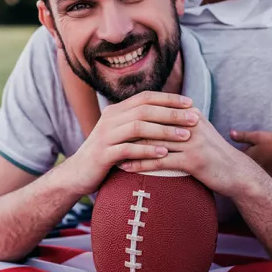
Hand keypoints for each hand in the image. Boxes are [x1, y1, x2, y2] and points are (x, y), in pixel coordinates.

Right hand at [60, 91, 199, 195]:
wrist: (78, 174)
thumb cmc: (107, 154)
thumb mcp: (122, 134)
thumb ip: (138, 123)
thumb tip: (169, 115)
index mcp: (116, 111)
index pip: (145, 97)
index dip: (169, 98)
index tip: (190, 103)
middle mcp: (109, 119)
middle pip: (144, 109)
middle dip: (172, 113)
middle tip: (194, 118)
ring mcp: (104, 136)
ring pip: (138, 127)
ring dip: (164, 130)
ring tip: (185, 136)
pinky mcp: (102, 154)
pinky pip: (128, 149)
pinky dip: (148, 150)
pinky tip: (165, 153)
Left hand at [120, 110, 255, 196]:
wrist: (236, 173)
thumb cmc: (212, 153)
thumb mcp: (197, 130)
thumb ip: (177, 120)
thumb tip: (153, 113)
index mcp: (190, 113)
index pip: (156, 109)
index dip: (133, 115)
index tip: (112, 121)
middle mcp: (191, 124)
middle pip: (151, 123)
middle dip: (127, 129)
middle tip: (106, 135)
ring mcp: (192, 142)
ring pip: (153, 142)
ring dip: (129, 147)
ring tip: (110, 152)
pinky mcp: (193, 161)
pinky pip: (160, 161)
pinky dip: (140, 163)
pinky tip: (126, 167)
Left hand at [230, 130, 271, 179]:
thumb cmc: (271, 141)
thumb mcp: (255, 136)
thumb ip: (242, 136)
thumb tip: (230, 133)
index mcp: (249, 159)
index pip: (239, 161)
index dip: (238, 158)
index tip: (240, 156)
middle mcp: (256, 168)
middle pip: (248, 170)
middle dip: (246, 168)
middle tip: (250, 163)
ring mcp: (267, 173)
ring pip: (260, 176)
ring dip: (258, 174)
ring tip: (260, 169)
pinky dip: (270, 178)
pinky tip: (270, 179)